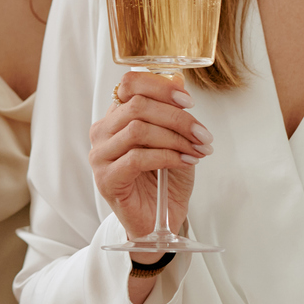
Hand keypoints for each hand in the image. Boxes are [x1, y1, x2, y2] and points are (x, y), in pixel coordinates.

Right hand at [88, 70, 209, 241]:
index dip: (160, 87)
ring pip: (137, 129)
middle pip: (136, 105)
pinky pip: (138, 158)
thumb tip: (178, 81)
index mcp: (116, 117)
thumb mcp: (176, 141)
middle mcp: (103, 132)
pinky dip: (167, 156)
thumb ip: (173, 113)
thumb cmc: (164, 181)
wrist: (159, 222)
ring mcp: (101, 155)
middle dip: (177, 117)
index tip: (188, 102)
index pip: (128, 85)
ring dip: (175, 138)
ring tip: (197, 150)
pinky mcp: (106, 179)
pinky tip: (185, 162)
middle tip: (202, 134)